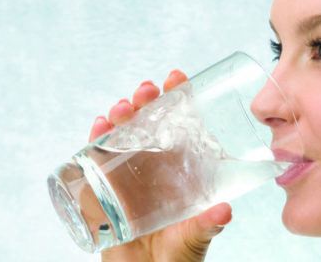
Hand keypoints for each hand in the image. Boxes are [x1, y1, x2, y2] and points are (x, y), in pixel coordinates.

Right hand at [89, 70, 231, 261]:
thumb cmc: (176, 259)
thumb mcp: (194, 240)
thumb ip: (207, 226)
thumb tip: (225, 211)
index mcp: (178, 168)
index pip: (180, 123)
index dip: (177, 97)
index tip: (176, 77)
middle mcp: (153, 164)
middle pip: (147, 121)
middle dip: (145, 100)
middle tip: (146, 91)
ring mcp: (126, 173)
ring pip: (121, 133)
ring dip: (120, 114)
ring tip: (122, 109)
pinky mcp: (103, 187)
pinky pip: (95, 156)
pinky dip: (95, 138)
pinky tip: (99, 126)